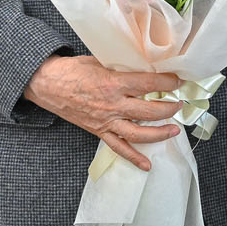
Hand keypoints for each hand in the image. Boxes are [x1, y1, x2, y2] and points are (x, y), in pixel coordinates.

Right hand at [24, 55, 183, 172]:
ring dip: (159, 133)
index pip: (149, 84)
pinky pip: (119, 147)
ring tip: (174, 131)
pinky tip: (147, 164)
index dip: (168, 83)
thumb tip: (144, 66)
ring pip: (139, 133)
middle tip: (179, 103)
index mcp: (114, 83)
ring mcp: (106, 121)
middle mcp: (113, 105)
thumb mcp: (100, 60)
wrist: (47, 85)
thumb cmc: (72, 70)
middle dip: (169, 108)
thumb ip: (122, 67)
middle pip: (150, 110)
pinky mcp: (99, 131)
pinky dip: (134, 157)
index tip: (178, 81)